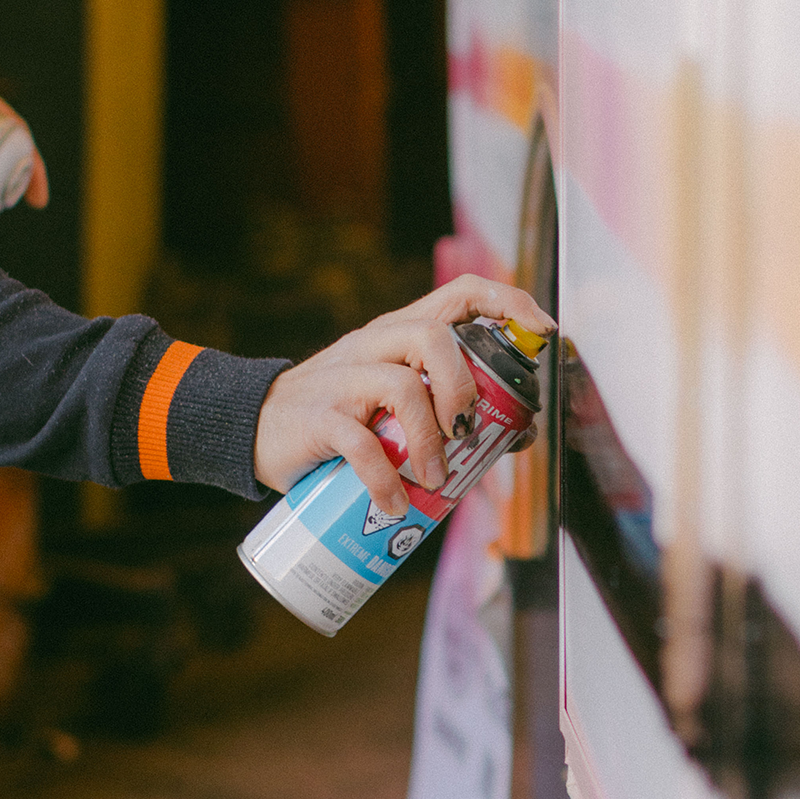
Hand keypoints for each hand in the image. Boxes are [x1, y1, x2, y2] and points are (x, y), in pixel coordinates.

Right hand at [252, 276, 553, 516]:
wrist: (254, 430)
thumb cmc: (341, 418)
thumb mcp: (393, 403)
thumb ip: (443, 408)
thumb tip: (517, 432)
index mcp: (400, 332)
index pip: (461, 293)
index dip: (509, 304)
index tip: (544, 333)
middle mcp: (374, 344)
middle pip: (433, 338)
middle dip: (466, 387)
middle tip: (470, 433)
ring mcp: (343, 379)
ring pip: (402, 386)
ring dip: (430, 441)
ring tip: (434, 479)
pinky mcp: (318, 418)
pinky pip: (360, 445)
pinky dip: (385, 480)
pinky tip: (394, 505)